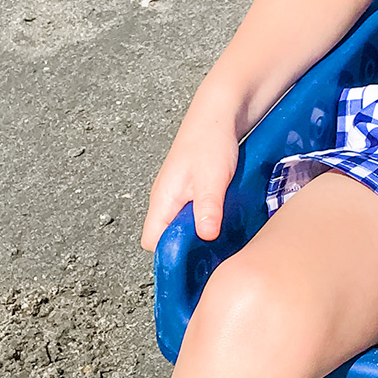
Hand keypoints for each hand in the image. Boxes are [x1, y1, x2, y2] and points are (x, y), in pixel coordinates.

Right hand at [140, 114, 239, 250]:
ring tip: (221, 237)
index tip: (191, 264)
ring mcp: (180, 196)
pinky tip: (225, 221)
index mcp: (163, 199)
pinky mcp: (194, 192)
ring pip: (183, 228)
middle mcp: (167, 200)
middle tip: (212, 254)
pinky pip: (195, 217)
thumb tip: (205, 235)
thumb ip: (207, 208)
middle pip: (167, 238)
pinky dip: (209, 222)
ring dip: (200, 235)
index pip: (152, 241)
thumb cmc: (210, 139)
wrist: (221, 113)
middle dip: (187, 249)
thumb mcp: (212, 178)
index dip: (168, 255)